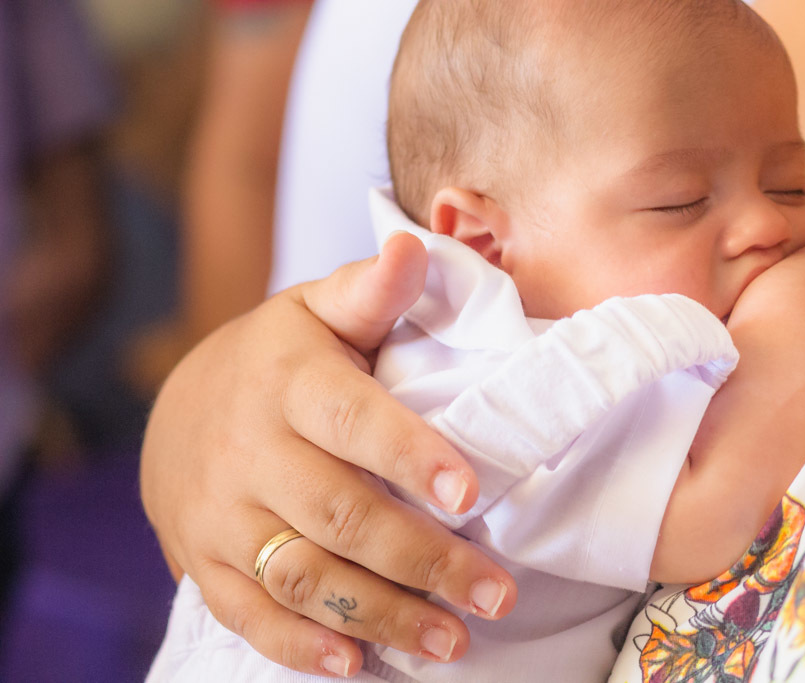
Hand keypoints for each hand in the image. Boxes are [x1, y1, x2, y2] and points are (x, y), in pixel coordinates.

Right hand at [140, 232, 516, 676]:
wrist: (180, 406)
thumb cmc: (279, 358)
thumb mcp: (316, 310)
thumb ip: (371, 292)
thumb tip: (413, 245)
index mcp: (287, 381)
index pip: (351, 419)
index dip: (408, 454)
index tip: (469, 492)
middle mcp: (249, 450)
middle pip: (339, 513)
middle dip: (422, 558)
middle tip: (496, 594)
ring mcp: (221, 513)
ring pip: (301, 573)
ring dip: (379, 613)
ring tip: (452, 641)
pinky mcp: (205, 559)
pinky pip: (250, 612)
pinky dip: (300, 644)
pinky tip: (357, 663)